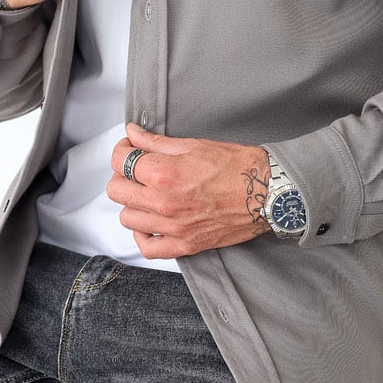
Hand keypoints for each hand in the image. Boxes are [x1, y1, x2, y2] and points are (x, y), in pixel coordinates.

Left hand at [108, 124, 271, 259]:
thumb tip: (132, 134)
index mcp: (164, 174)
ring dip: (133, 204)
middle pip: (116, 191)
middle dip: (123, 176)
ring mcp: (173, 227)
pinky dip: (143, 236)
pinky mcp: (185, 245)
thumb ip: (155, 142)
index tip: (130, 148)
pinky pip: (148, 248)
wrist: (266, 192)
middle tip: (138, 170)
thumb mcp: (193, 145)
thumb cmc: (236, 166)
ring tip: (148, 195)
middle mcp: (164, 203)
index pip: (120, 161)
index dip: (122, 150)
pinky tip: (151, 223)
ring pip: (127, 218)